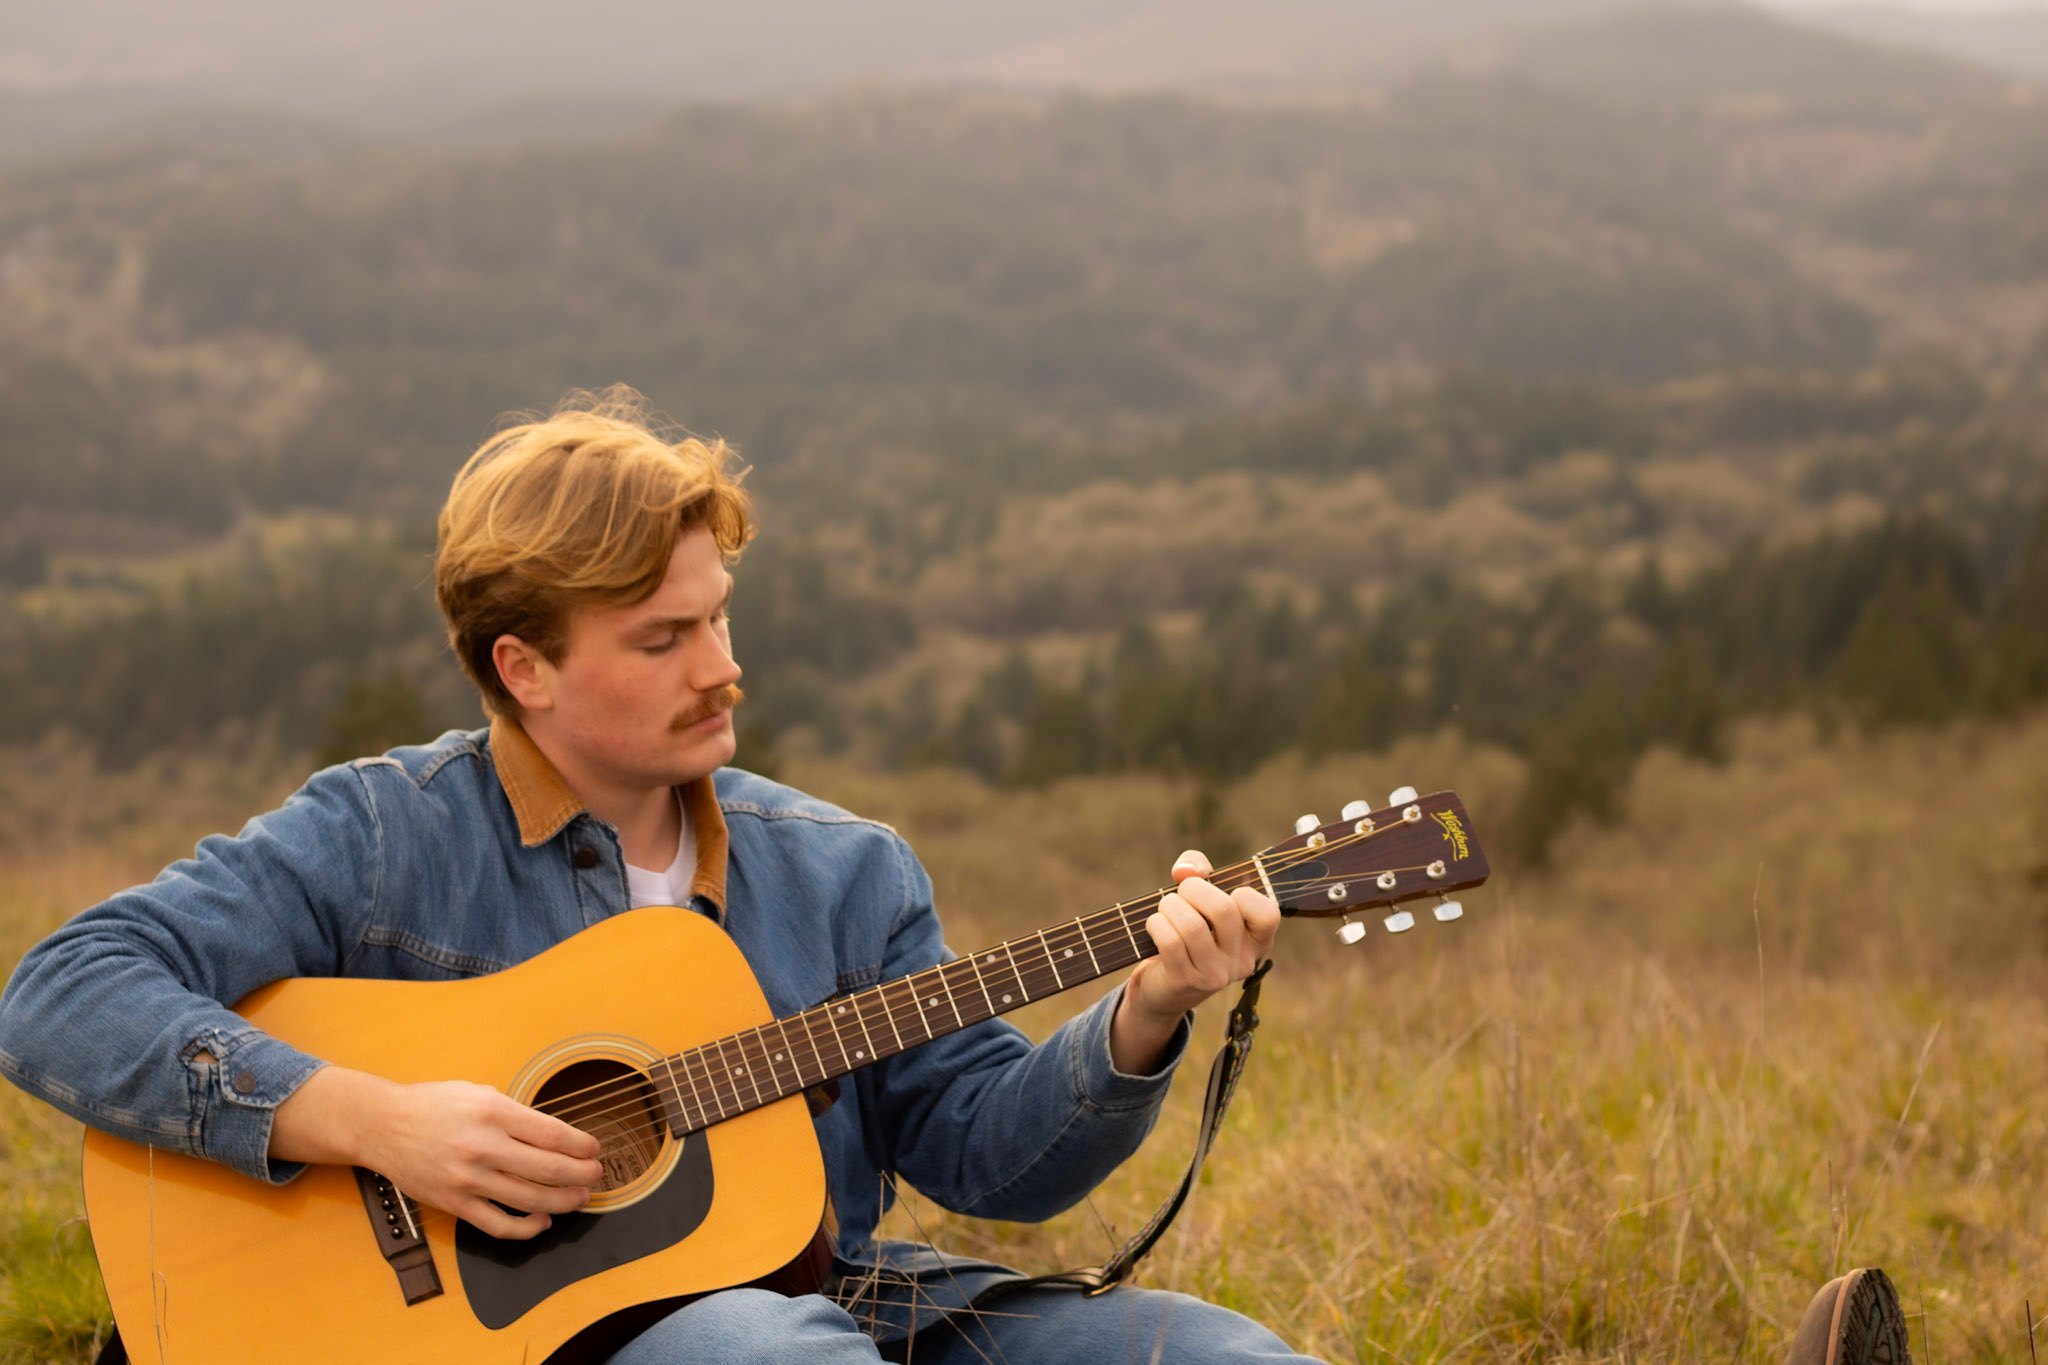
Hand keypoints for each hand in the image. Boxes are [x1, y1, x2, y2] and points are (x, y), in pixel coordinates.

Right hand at [273, 1067, 603, 1239]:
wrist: (383, 1126)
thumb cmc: (434, 1105)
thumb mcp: (480, 1093)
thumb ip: (516, 1114)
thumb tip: (556, 1136)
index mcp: (493, 1112)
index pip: (552, 1134)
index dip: (581, 1145)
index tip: (594, 1149)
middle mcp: (482, 1146)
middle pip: (548, 1169)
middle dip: (581, 1175)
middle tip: (595, 1175)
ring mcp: (468, 1179)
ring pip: (530, 1200)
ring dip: (564, 1202)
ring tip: (579, 1197)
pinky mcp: (455, 1203)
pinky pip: (499, 1224)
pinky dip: (527, 1227)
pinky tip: (543, 1221)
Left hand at [1109, 850, 1279, 1072]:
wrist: (1163, 985)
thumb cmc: (1188, 929)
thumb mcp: (1200, 895)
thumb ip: (1198, 868)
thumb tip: (1186, 871)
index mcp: (1257, 941)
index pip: (1268, 913)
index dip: (1243, 894)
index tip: (1224, 894)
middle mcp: (1242, 961)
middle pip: (1223, 910)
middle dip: (1193, 889)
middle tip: (1182, 893)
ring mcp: (1215, 975)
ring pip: (1192, 926)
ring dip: (1170, 905)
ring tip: (1166, 907)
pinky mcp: (1186, 982)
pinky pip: (1170, 942)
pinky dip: (1157, 924)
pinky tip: (1156, 925)